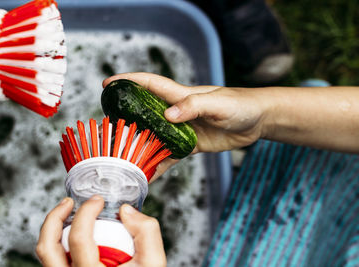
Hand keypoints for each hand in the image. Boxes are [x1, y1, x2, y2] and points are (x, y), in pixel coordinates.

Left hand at [36, 195, 165, 266]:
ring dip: (53, 229)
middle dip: (55, 217)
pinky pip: (53, 260)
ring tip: (66, 213)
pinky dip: (59, 242)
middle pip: (47, 246)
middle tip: (69, 203)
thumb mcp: (153, 263)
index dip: (86, 211)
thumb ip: (146, 233)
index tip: (97, 201)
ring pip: (46, 254)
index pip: (78, 238)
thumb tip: (126, 212)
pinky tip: (74, 233)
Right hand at [103, 72, 266, 179]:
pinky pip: (169, 156)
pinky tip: (147, 176)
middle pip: (144, 113)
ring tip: (120, 156)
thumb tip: (168, 116)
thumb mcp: (218, 103)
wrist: (257, 121)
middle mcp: (176, 111)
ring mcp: (181, 129)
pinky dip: (158, 165)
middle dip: (125, 117)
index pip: (149, 84)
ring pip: (154, 136)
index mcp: (180, 95)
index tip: (107, 84)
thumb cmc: (239, 104)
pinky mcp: (190, 145)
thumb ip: (193, 106)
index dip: (128, 81)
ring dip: (138, 145)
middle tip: (107, 128)